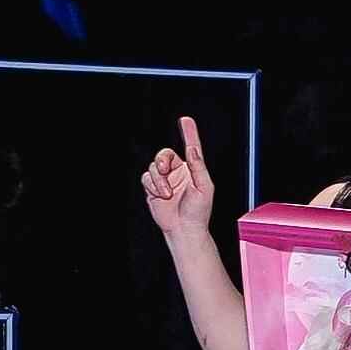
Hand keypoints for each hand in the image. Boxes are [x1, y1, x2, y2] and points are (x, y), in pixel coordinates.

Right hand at [140, 114, 216, 238]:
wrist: (184, 229)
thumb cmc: (199, 211)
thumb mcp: (204, 187)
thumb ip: (198, 167)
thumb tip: (192, 150)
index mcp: (193, 169)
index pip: (190, 147)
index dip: (188, 133)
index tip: (185, 120)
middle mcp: (178, 172)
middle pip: (164, 154)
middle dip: (162, 160)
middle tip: (164, 169)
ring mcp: (165, 180)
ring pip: (153, 166)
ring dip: (159, 180)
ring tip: (167, 193)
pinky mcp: (153, 188)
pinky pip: (146, 178)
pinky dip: (152, 186)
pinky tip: (161, 195)